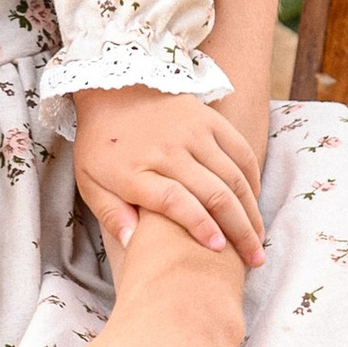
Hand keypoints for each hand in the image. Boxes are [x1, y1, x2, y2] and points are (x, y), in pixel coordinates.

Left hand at [72, 88, 264, 263]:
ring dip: (251, 211)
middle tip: (254, 259)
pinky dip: (252, 179)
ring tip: (258, 240)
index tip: (218, 249)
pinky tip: (254, 202)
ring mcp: (192, 132)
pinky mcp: (208, 119)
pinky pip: (240, 151)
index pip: (176, 201)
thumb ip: (111, 214)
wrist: (111, 86)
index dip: (200, 226)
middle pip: (214, 194)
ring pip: (233, 177)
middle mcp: (168, 150)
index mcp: (135, 170)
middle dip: (239, 231)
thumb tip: (132, 245)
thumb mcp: (90, 182)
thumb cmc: (100, 144)